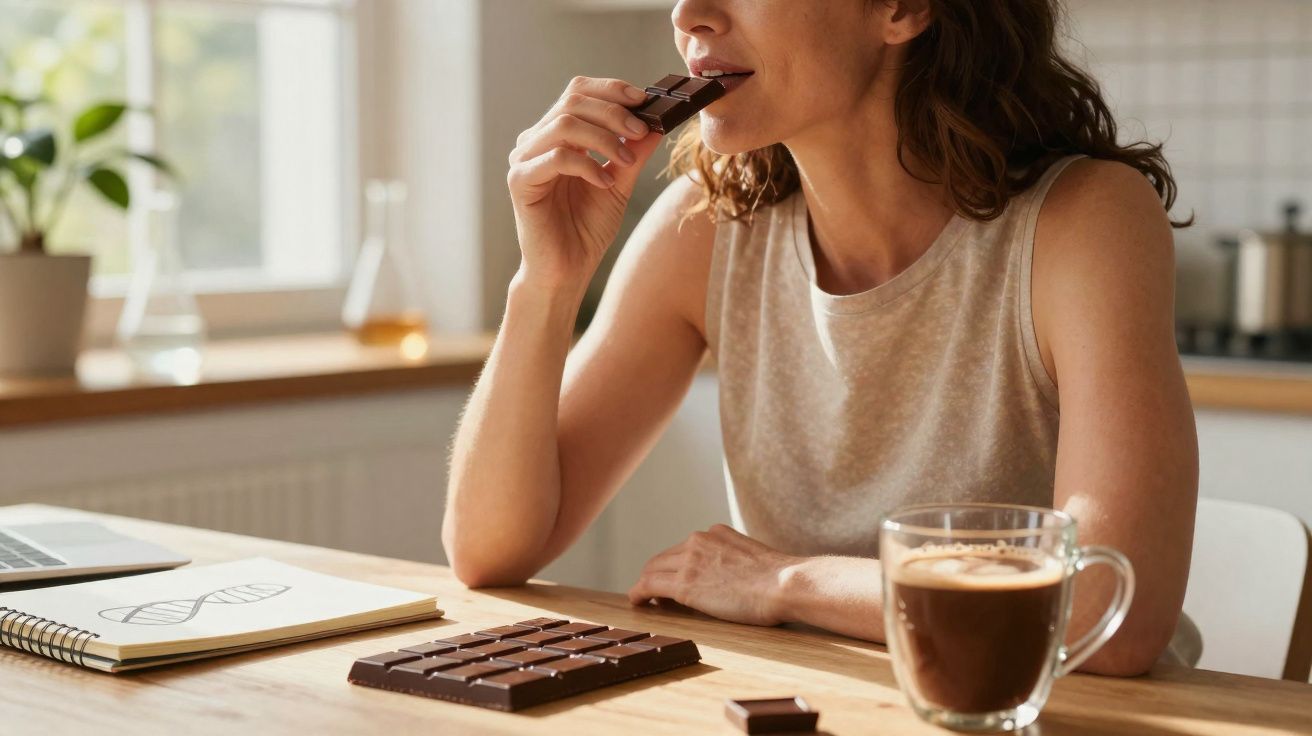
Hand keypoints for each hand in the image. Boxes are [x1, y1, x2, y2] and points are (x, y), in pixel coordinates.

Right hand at [507, 76, 665, 289]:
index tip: (644, 100)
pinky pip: (556, 157)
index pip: (578, 92)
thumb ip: (632, 153)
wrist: (567, 270)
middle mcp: (536, 141)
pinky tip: (604, 183)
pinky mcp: (520, 181)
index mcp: (556, 135)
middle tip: (641, 130)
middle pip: (572, 101)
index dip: (611, 90)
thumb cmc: (586, 229)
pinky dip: (586, 166)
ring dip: (604, 138)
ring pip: (564, 124)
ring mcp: (524, 159)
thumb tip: (656, 124)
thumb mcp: (619, 184)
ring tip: (626, 160)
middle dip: (613, 112)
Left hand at [627, 524, 804, 626]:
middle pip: (664, 557)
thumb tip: (733, 578)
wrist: (784, 583)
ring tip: (643, 598)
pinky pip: (649, 585)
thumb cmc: (780, 579)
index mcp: (716, 533)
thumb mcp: (753, 558)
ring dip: (646, 584)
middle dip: (656, 573)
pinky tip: (637, 602)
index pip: (685, 548)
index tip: (673, 577)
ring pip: (653, 570)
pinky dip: (638, 593)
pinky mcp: (684, 585)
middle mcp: (698, 540)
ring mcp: (690, 561)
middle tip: (653, 591)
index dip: (674, 565)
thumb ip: (736, 561)